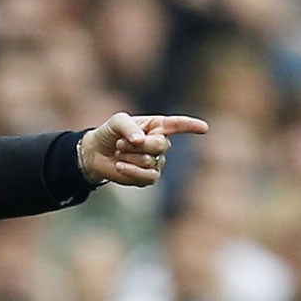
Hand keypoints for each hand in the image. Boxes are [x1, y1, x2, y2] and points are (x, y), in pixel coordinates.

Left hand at [80, 112, 208, 187]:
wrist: (96, 153)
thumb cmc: (110, 133)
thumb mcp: (117, 122)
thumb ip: (129, 127)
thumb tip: (141, 141)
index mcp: (157, 125)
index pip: (177, 125)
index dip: (190, 126)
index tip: (204, 128)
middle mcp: (160, 144)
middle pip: (161, 145)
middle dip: (139, 145)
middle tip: (121, 143)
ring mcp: (156, 162)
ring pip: (151, 162)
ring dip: (130, 157)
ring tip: (119, 153)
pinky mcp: (148, 178)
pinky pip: (147, 177)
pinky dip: (131, 171)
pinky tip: (120, 165)